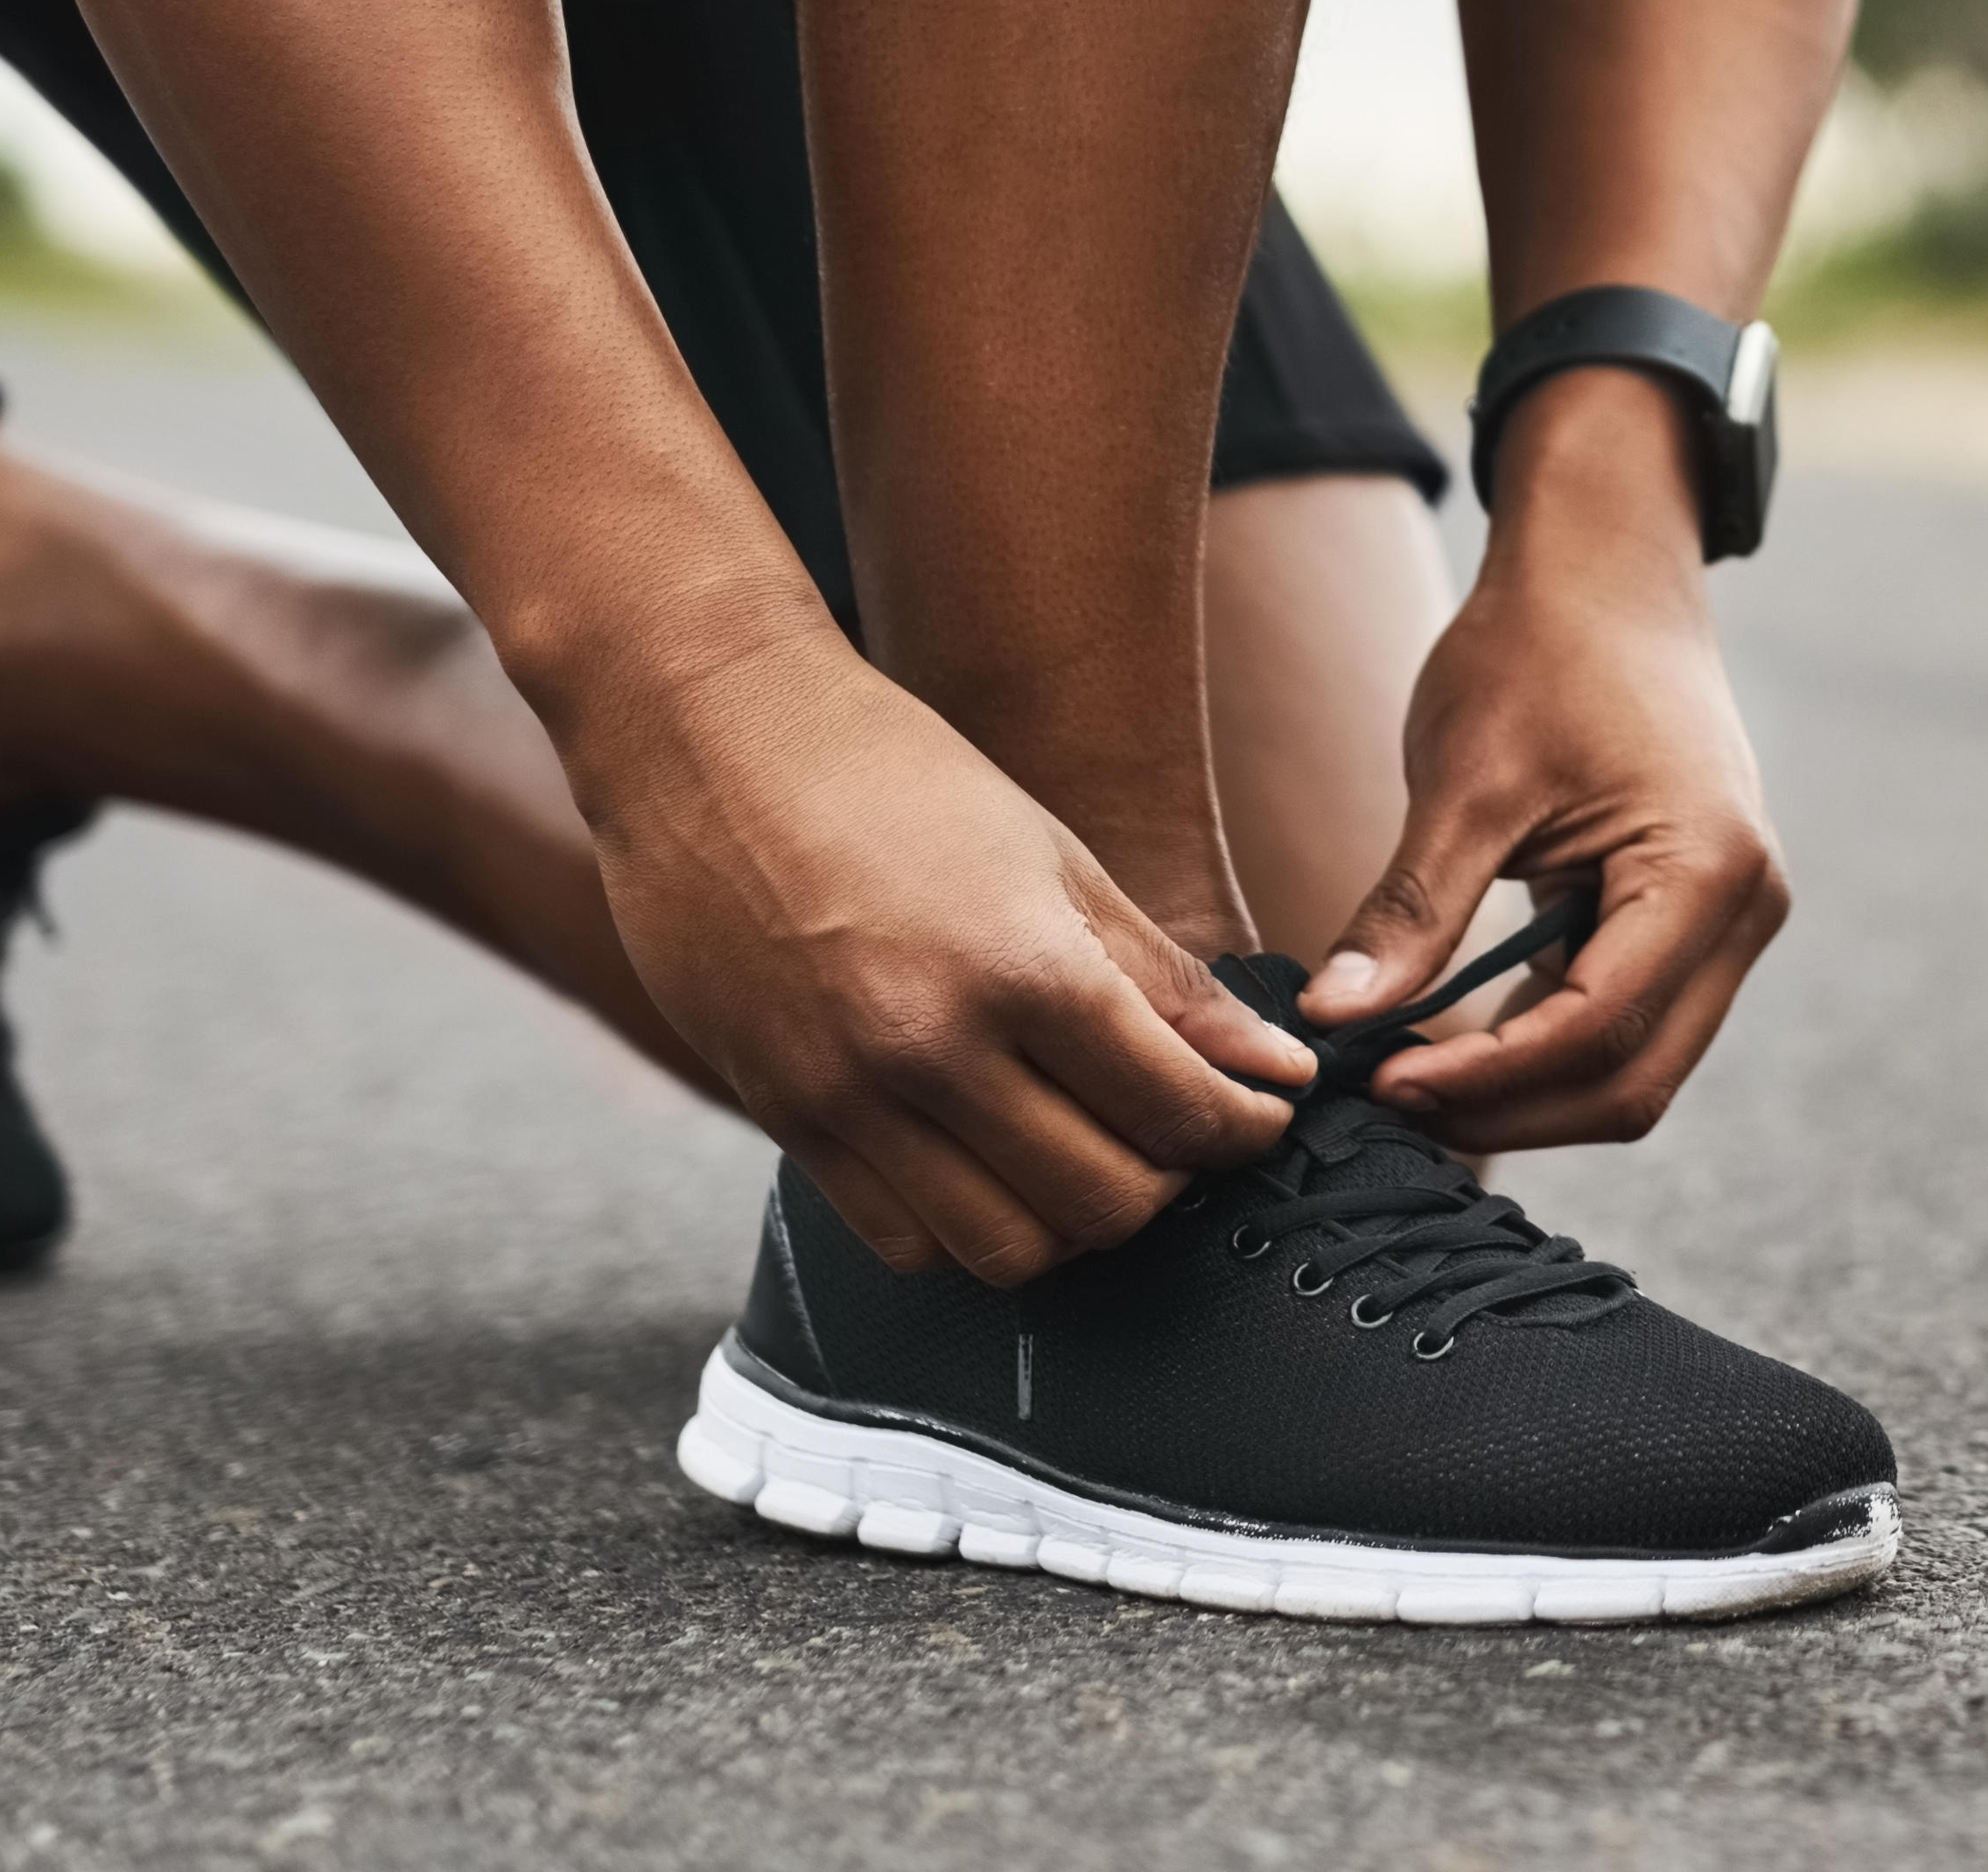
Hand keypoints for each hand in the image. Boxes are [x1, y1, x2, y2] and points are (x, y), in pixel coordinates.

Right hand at [579, 626, 1310, 1280]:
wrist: (710, 737)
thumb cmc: (896, 772)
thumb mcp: (1055, 859)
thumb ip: (1166, 981)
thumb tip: (1276, 1068)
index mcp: (1021, 967)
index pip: (1174, 1110)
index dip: (1243, 1129)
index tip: (1262, 1113)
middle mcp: (931, 1048)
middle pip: (1100, 1204)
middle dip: (1171, 1183)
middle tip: (1181, 1135)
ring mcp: (847, 1096)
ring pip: (1004, 1250)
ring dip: (1071, 1226)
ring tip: (1090, 1157)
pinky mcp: (785, 1119)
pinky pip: (902, 1240)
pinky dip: (968, 1231)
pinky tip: (995, 1167)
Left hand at [1297, 373, 1791, 1150]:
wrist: (1607, 570)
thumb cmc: (1540, 649)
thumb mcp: (1466, 778)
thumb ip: (1413, 912)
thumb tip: (1331, 1024)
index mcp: (1705, 870)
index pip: (1595, 1027)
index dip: (1485, 1077)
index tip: (1378, 1083)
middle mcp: (1745, 910)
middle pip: (1633, 1079)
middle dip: (1509, 1111)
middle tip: (1385, 1103)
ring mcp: (1733, 920)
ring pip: (1636, 1066)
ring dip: (1527, 1093)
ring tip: (1408, 1080)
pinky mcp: (1699, 918)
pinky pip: (1630, 1020)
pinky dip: (1545, 1050)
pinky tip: (1455, 1043)